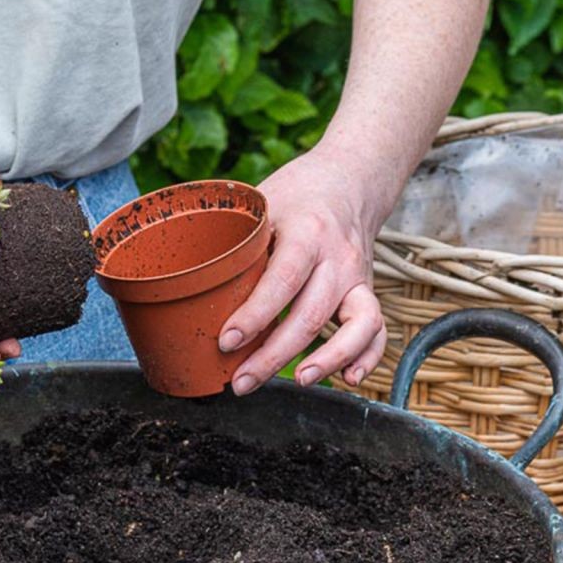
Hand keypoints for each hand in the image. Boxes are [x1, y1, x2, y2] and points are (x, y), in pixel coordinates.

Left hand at [218, 147, 389, 395]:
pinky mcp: (367, 291)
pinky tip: (349, 378)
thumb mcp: (260, 205)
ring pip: (356, 325)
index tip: (226, 342)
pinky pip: (376, 330)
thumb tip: (187, 284)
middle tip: (241, 381)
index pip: (282, 280)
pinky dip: (368, 357)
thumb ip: (236, 243)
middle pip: (311, 314)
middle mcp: (338, 257)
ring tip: (297, 380)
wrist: (348, 181)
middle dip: (274, 354)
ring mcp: (357, 276)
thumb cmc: (294, 195)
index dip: (254, 316)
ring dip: (327, 361)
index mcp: (306, 232)